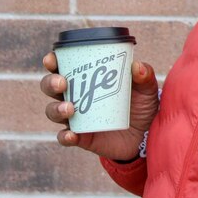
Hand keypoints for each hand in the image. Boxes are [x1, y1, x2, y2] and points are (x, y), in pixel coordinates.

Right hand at [40, 52, 158, 160]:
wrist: (146, 135)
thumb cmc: (141, 104)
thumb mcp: (146, 88)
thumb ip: (144, 75)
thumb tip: (136, 66)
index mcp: (87, 78)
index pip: (64, 66)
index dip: (53, 61)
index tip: (52, 59)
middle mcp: (76, 96)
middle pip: (51, 87)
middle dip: (51, 83)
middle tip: (62, 83)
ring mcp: (76, 118)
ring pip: (53, 111)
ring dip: (56, 109)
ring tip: (70, 109)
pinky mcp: (81, 137)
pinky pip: (65, 137)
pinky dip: (65, 136)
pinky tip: (71, 134)